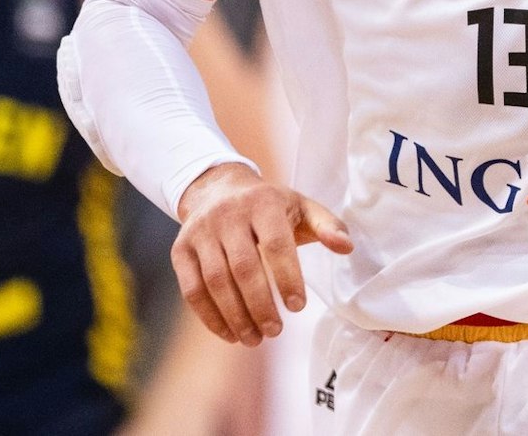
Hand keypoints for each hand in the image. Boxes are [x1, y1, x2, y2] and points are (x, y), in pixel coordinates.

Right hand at [172, 163, 351, 345]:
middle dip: (260, 305)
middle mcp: (228, 215)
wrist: (217, 188)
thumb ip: (328, 226)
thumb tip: (346, 247)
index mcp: (263, 203)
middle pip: (243, 267)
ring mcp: (200, 232)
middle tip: (275, 331)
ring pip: (215, 281)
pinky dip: (209, 316)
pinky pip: (191, 288)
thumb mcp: (302, 206)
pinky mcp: (180, 249)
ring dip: (235, 316)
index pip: (275, 244)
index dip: (287, 278)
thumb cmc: (270, 206)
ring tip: (254, 339)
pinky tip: (228, 334)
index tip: (297, 307)